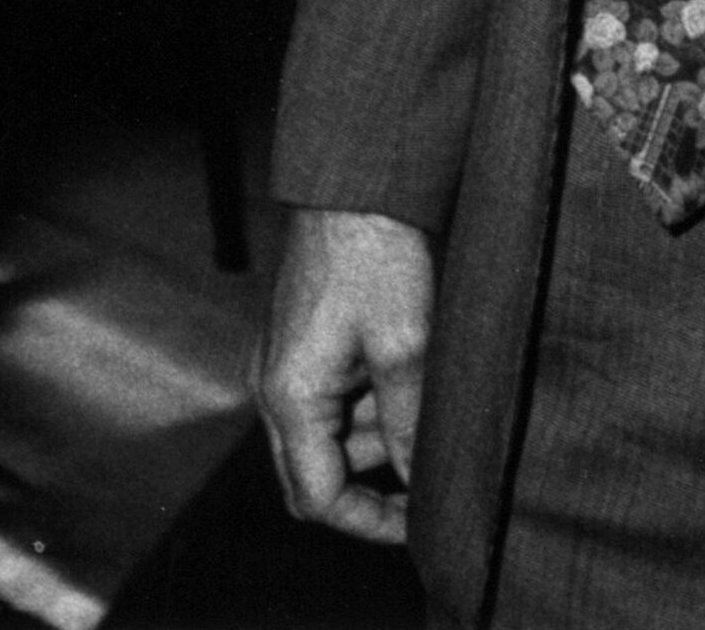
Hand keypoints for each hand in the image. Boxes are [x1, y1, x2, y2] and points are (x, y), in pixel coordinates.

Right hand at [253, 206, 434, 546]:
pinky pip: (331, 402)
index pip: (319, 498)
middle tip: (430, 474)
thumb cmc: (375, 255)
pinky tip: (411, 381)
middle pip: (315, 476)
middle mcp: (274, 389)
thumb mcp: (405, 346)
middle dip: (374, 483)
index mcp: (290, 397)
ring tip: (429, 409)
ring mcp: (283, 366)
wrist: (353, 183)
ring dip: (377, 438)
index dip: (371, 522)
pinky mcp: (300, 346)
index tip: (422, 522)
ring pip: (329, 439)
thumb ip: (408, 426)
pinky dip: (370, 406)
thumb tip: (422, 486)